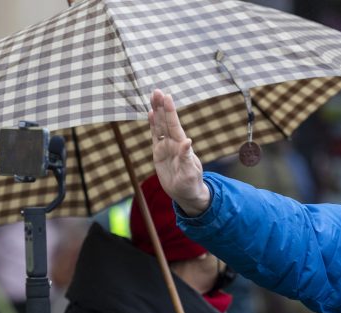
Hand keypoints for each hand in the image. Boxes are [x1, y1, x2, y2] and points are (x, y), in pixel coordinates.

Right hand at [149, 89, 209, 214]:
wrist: (186, 193)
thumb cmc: (191, 184)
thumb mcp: (190, 173)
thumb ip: (187, 157)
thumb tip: (187, 141)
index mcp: (182, 146)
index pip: (174, 125)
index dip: (170, 112)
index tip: (167, 97)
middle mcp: (173, 144)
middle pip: (166, 122)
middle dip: (161, 106)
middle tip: (157, 91)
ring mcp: (166, 147)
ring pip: (160, 126)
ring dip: (156, 112)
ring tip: (153, 96)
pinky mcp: (159, 153)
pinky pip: (155, 137)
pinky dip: (152, 125)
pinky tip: (150, 114)